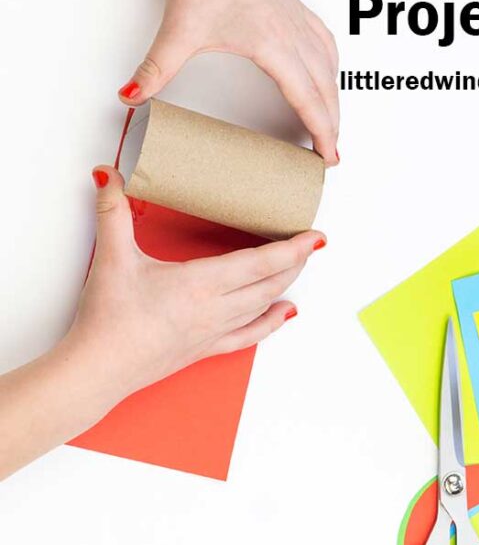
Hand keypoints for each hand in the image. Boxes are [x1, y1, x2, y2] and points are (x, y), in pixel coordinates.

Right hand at [66, 165, 324, 403]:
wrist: (96, 370)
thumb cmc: (107, 320)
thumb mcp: (112, 257)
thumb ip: (113, 211)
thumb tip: (108, 174)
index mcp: (200, 284)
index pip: (260, 263)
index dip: (293, 249)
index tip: (315, 237)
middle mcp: (214, 309)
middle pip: (269, 283)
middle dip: (295, 263)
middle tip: (310, 243)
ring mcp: (212, 332)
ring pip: (262, 306)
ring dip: (285, 285)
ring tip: (300, 266)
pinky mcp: (203, 350)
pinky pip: (247, 336)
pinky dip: (271, 323)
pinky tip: (285, 313)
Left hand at [118, 0, 339, 165]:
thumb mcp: (178, 30)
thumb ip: (156, 69)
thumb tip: (131, 99)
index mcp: (274, 45)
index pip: (306, 98)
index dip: (321, 131)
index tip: (330, 156)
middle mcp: (292, 32)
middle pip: (325, 86)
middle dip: (331, 121)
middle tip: (332, 151)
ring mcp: (294, 15)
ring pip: (328, 63)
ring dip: (333, 93)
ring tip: (332, 116)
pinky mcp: (289, 2)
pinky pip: (322, 39)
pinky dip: (329, 61)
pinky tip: (324, 65)